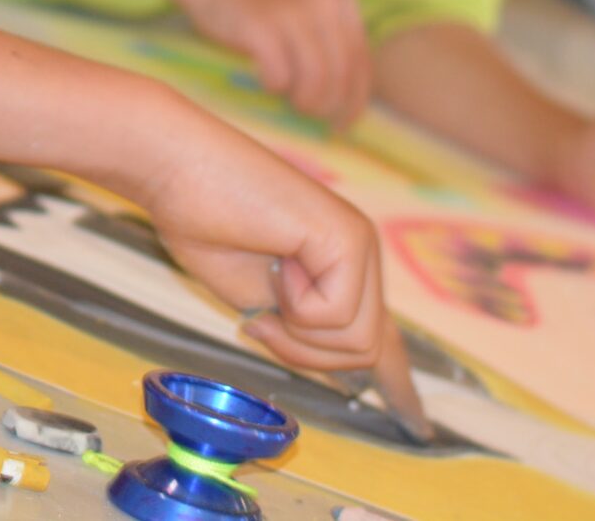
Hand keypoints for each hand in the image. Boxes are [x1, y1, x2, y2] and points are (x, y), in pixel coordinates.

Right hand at [136, 100, 406, 382]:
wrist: (177, 170)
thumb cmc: (205, 225)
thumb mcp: (262, 300)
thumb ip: (301, 329)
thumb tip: (336, 363)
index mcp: (342, 265)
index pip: (381, 334)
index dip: (397, 381)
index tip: (417, 423)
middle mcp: (361, 252)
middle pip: (365, 351)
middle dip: (307, 354)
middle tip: (260, 320)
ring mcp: (360, 243)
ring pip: (357, 343)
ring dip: (298, 333)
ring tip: (268, 282)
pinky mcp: (349, 238)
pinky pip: (335, 316)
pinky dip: (294, 307)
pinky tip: (276, 262)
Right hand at [183, 0, 370, 125]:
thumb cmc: (262, 1)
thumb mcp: (308, 11)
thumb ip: (329, 43)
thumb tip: (344, 102)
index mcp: (341, 4)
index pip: (361, 65)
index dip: (354, 102)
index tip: (342, 125)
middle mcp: (322, 6)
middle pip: (339, 77)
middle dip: (325, 106)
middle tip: (307, 112)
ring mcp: (291, 15)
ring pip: (315, 80)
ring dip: (303, 100)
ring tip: (288, 98)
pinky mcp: (261, 27)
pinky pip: (280, 76)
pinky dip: (274, 86)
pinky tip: (265, 77)